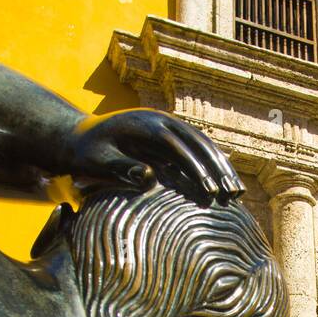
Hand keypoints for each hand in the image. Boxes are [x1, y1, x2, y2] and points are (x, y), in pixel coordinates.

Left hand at [65, 109, 243, 199]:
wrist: (81, 136)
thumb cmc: (86, 153)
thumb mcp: (96, 162)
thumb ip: (120, 168)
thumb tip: (149, 177)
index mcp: (145, 125)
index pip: (178, 146)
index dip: (196, 169)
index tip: (209, 193)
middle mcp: (161, 120)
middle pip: (198, 142)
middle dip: (218, 169)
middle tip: (232, 195)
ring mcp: (168, 125)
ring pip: (203, 144)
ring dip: (222, 167)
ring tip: (236, 193)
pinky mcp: (170, 135)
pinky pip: (197, 148)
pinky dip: (213, 164)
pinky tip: (226, 183)